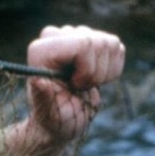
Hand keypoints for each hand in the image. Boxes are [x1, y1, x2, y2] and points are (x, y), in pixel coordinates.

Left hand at [25, 24, 125, 145]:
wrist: (63, 120)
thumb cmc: (53, 118)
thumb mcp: (48, 112)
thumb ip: (42, 96)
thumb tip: (37, 81)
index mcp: (41, 50)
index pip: (84, 44)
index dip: (87, 70)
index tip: (75, 85)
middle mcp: (56, 36)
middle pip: (99, 42)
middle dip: (97, 72)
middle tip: (80, 88)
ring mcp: (75, 35)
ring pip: (110, 43)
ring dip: (104, 72)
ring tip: (87, 84)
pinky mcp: (92, 41)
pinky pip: (117, 47)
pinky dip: (112, 69)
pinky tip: (96, 79)